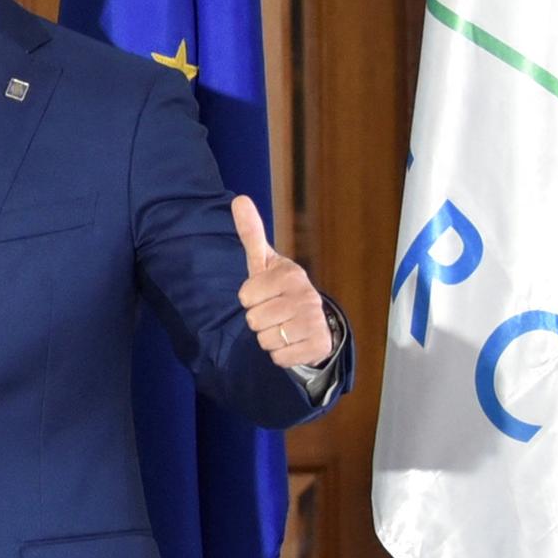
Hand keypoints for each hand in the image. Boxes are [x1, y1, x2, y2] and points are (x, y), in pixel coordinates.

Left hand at [232, 197, 336, 369]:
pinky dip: (280, 355)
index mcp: (290, 274)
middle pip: (253, 320)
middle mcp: (306, 295)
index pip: (245, 296)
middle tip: (273, 314)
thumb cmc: (280, 291)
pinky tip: (291, 343)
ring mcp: (315, 321)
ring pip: (266, 340)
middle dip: (257, 321)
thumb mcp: (263, 263)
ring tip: (281, 328)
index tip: (262, 295)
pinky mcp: (319, 345)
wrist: (314, 322)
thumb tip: (239, 199)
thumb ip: (251, 234)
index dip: (248, 299)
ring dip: (268, 339)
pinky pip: (280, 358)